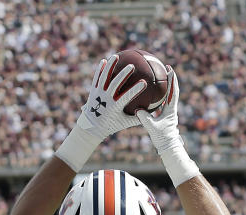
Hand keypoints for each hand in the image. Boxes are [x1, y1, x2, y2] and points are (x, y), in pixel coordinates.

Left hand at [54, 54, 146, 171]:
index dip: (135, 89)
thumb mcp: (125, 123)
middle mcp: (105, 99)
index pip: (126, 96)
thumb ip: (138, 117)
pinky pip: (96, 78)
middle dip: (123, 75)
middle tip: (132, 66)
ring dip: (110, 67)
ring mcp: (98, 94)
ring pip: (104, 78)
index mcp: (114, 107)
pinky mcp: (92, 91)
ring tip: (116, 56)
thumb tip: (153, 110)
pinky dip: (100, 70)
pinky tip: (104, 61)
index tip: (144, 82)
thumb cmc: (111, 125)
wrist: (91, 127)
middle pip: (114, 84)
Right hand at [136, 67, 180, 152]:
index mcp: (171, 110)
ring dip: (166, 85)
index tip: (170, 70)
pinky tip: (151, 92)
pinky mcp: (164, 115)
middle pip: (173, 90)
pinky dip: (158, 95)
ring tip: (160, 76)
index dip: (172, 80)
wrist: (167, 146)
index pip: (173, 92)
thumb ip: (145, 118)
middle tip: (167, 68)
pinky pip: (161, 101)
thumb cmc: (161, 138)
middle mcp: (171, 108)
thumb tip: (137, 110)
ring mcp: (168, 111)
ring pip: (168, 95)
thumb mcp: (152, 128)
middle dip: (170, 78)